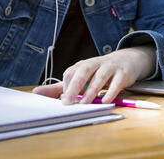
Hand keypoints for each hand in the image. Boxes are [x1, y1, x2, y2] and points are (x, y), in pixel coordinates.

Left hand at [33, 46, 154, 104]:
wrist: (127, 60)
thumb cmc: (99, 71)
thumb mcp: (80, 77)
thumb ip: (59, 87)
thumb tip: (35, 93)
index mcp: (83, 65)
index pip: (71, 72)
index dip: (66, 85)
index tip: (62, 100)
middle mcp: (95, 64)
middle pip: (83, 71)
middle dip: (74, 86)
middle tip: (67, 102)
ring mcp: (110, 68)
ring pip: (99, 77)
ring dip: (91, 90)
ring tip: (85, 103)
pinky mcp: (123, 74)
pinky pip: (116, 82)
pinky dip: (110, 92)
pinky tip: (105, 101)